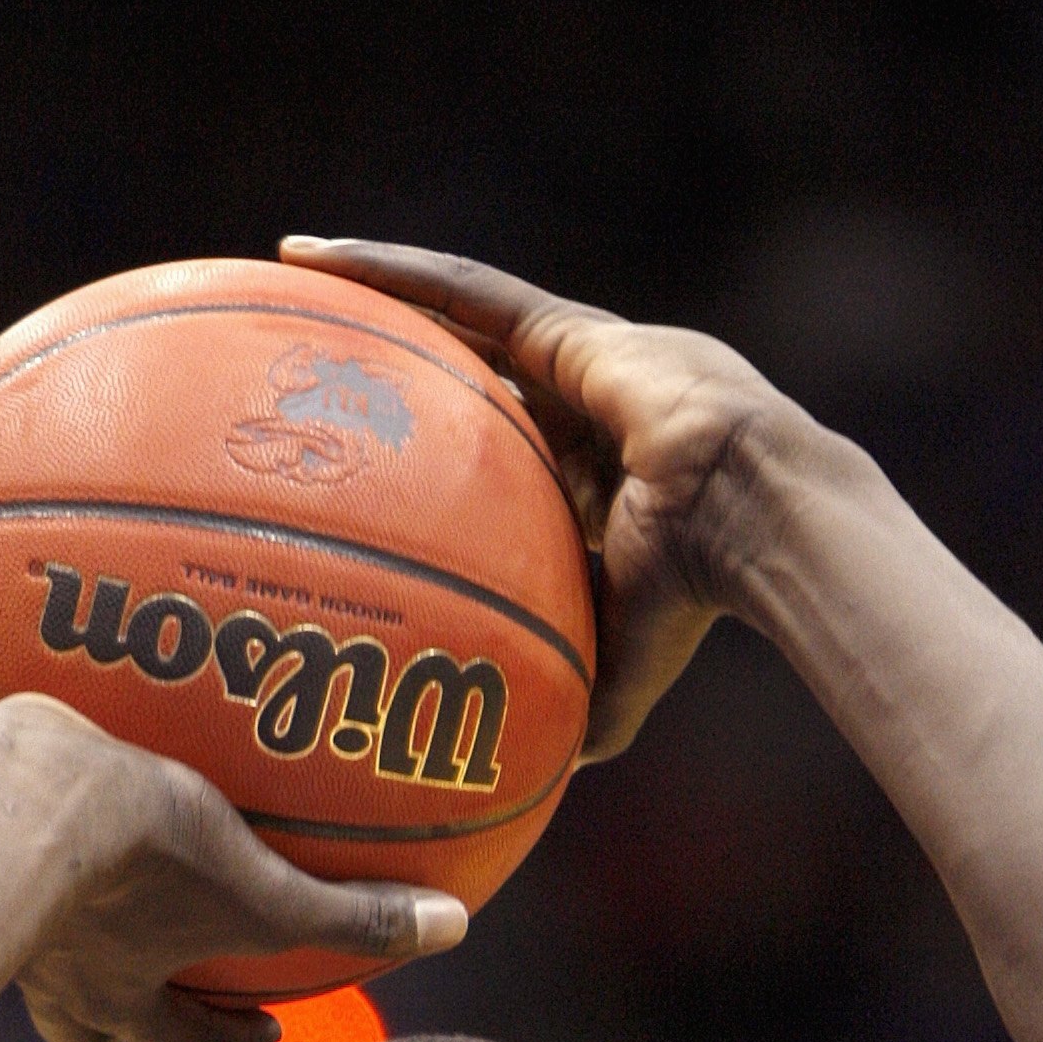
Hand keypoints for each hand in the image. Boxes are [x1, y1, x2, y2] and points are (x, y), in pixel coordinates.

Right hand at [0, 698, 465, 1041]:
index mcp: (118, 981)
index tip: (251, 1026)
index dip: (217, 1037)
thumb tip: (458, 929)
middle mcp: (42, 962)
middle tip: (115, 968)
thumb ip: (352, 916)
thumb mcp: (258, 882)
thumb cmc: (131, 857)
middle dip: (89, 1004)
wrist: (6, 823)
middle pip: (70, 1012)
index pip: (177, 1033)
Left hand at [284, 238, 782, 762]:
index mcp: (587, 484)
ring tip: (288, 273)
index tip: (368, 475)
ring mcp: (571, 361)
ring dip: (373, 295)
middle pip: (463, 380)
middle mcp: (573, 413)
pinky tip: (314, 258)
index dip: (436, 463)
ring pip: (453, 317)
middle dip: (393, 368)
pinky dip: (389, 272)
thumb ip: (575, 709)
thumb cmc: (698, 601)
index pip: (496, 464)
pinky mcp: (566, 329)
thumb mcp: (622, 669)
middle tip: (310, 371)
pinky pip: (461, 292)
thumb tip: (531, 783)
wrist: (754, 520)